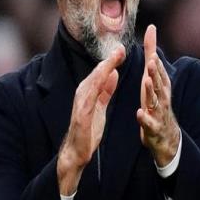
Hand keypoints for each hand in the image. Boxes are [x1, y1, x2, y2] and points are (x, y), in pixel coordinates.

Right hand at [57, 45, 125, 194]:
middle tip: (121, 48)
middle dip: (109, 60)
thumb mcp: (100, 106)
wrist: (76, 151)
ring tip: (115, 58)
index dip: (111, 60)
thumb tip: (113, 73)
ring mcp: (81, 102)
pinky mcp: (81, 113)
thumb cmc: (88, 129)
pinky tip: (106, 76)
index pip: (101, 73)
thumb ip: (106, 90)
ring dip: (104, 68)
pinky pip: (91, 95)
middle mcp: (82, 93)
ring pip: (93, 81)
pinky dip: (98, 84)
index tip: (123, 49)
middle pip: (97, 73)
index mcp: (88, 92)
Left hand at [137, 25, 179, 166]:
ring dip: (151, 92)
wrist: (166, 136)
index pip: (158, 71)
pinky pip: (149, 123)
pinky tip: (140, 113)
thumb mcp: (154, 77)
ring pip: (155, 101)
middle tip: (150, 62)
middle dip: (155, 72)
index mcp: (160, 85)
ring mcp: (158, 112)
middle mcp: (162, 97)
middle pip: (158, 83)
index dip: (155, 61)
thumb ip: (152, 53)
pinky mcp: (153, 128)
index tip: (152, 49)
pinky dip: (145, 118)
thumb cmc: (157, 101)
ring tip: (145, 82)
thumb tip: (151, 28)